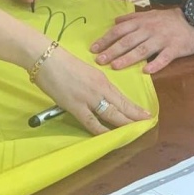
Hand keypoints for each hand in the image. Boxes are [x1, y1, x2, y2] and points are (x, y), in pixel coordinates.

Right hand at [34, 45, 151, 134]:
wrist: (46, 57)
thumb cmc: (62, 61)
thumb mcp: (85, 71)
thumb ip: (94, 84)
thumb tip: (100, 97)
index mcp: (101, 79)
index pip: (122, 97)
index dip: (134, 107)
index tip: (145, 114)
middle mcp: (99, 88)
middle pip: (121, 106)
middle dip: (135, 117)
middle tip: (147, 124)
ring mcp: (89, 98)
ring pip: (112, 114)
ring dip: (124, 124)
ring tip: (136, 132)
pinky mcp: (76, 106)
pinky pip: (92, 122)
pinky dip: (102, 131)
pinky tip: (110, 137)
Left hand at [90, 8, 193, 73]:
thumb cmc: (170, 19)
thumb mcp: (150, 14)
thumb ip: (132, 19)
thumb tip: (115, 21)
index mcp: (142, 22)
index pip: (120, 30)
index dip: (106, 39)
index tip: (93, 48)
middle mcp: (150, 30)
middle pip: (128, 41)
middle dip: (112, 51)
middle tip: (99, 60)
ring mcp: (163, 39)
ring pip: (142, 49)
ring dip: (128, 58)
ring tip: (115, 66)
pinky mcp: (176, 48)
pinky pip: (164, 57)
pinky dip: (155, 64)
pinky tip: (146, 72)